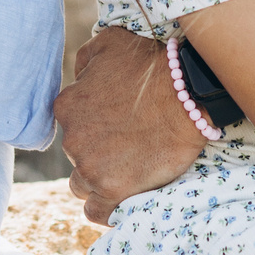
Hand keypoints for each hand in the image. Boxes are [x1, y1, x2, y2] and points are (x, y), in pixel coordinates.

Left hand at [55, 26, 201, 225]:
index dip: (93, 127)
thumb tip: (79, 78)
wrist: (187, 93)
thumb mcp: (108, 43)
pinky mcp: (113, 190)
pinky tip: (123, 197)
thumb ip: (85, 62)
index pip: (71, 126)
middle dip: (97, 152)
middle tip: (128, 145)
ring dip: (100, 179)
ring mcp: (91, 167)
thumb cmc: (151, 65)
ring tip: (128, 171)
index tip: (115, 126)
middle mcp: (72, 139)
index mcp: (67, 107)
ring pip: (83, 184)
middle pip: (77, 156)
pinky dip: (107, 207)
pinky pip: (97, 211)